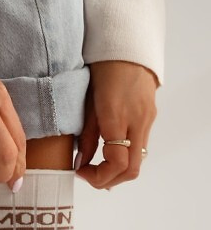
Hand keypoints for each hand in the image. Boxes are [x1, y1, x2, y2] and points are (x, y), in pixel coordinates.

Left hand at [75, 61, 157, 189]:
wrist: (125, 49)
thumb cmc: (101, 72)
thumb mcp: (86, 105)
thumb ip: (86, 137)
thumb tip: (81, 164)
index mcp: (117, 117)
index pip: (116, 163)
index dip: (98, 176)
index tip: (81, 172)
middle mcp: (137, 122)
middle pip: (131, 170)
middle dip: (109, 180)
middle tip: (89, 176)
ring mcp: (147, 121)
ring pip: (137, 161)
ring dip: (117, 171)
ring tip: (96, 167)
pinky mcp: (149, 118)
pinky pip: (139, 148)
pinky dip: (125, 158)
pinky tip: (108, 154)